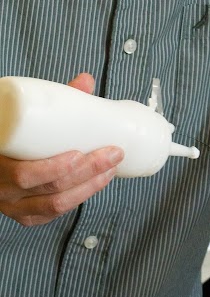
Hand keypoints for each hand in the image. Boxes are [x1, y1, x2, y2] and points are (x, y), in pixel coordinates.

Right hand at [0, 73, 123, 226]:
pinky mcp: (27, 216)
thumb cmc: (8, 137)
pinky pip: (55, 212)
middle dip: (87, 172)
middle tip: (112, 153)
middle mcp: (2, 190)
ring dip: (90, 186)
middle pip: (50, 188)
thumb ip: (52, 102)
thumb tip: (85, 81)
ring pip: (57, 204)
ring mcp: (15, 207)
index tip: (79, 153)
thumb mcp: (22, 122)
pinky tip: (98, 182)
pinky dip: (80, 196)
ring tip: (111, 167)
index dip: (54, 168)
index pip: (24, 174)